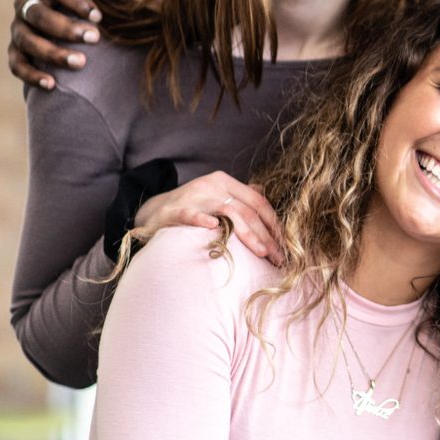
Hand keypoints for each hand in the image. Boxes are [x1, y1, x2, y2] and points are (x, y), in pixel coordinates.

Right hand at [9, 0, 105, 88]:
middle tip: (95, 37)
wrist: (75, 16)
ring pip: (28, 41)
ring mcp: (18, 28)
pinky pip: (17, 65)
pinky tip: (52, 84)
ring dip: (53, 53)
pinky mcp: (16, 50)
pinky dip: (32, 75)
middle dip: (66, 27)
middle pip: (38, 15)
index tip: (99, 15)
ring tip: (81, 63)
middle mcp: (25, 4)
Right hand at [134, 172, 284, 264]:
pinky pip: (191, 214)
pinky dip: (202, 220)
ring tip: (261, 252)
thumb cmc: (192, 208)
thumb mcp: (217, 198)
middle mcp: (213, 185)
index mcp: (225, 182)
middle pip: (248, 210)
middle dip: (267, 235)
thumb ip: (241, 198)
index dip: (274, 223)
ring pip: (229, 213)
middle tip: (278, 256)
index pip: (258, 202)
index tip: (285, 243)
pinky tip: (213, 228)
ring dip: (248, 234)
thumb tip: (266, 197)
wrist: (153, 211)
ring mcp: (194, 196)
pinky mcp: (175, 210)